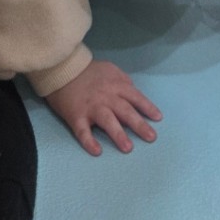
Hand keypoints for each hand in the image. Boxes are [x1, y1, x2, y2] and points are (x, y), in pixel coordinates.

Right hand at [46, 60, 161, 155]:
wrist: (61, 68)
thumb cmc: (87, 71)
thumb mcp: (109, 69)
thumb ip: (122, 80)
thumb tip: (133, 91)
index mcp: (116, 85)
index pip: (136, 97)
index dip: (147, 108)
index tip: (158, 118)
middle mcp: (106, 97)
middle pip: (125, 111)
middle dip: (139, 125)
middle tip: (151, 137)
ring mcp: (91, 107)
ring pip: (107, 121)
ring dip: (118, 134)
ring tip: (128, 148)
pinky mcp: (76, 116)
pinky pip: (82, 131)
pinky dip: (89, 141)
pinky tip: (97, 151)